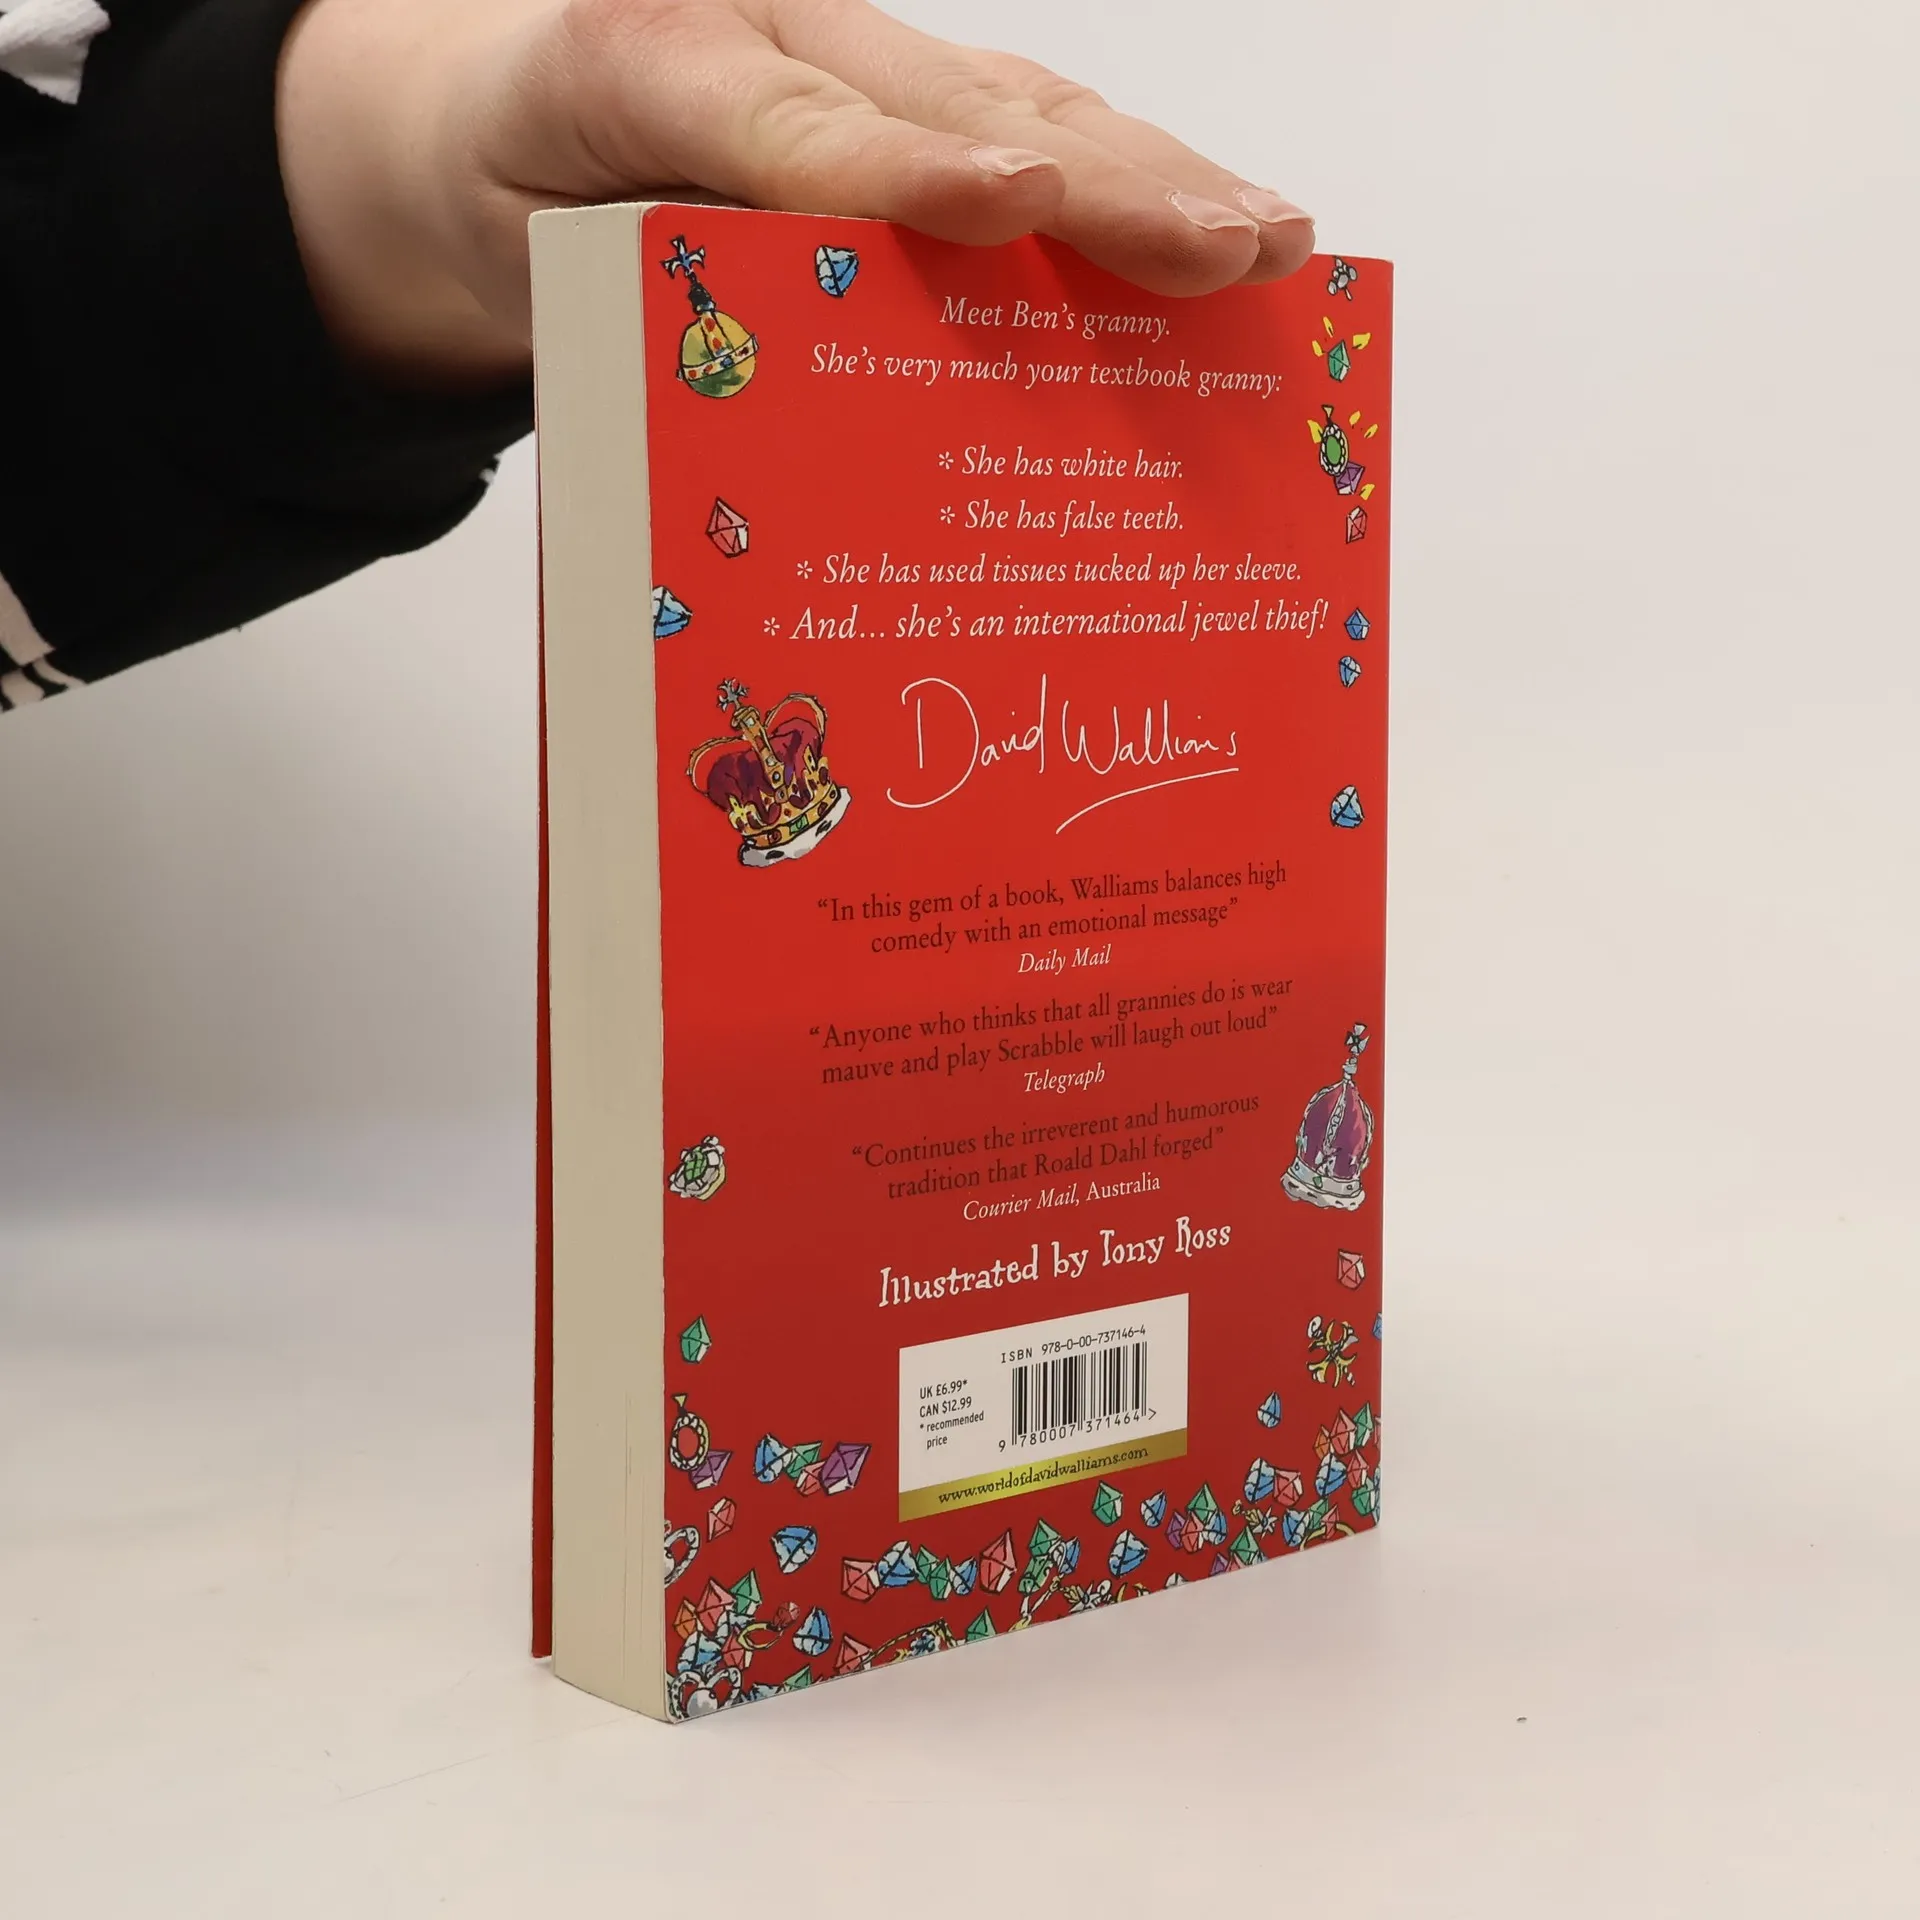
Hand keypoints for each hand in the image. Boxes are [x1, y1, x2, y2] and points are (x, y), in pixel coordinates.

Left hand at [277, 0, 1314, 385]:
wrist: (485, 132)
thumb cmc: (519, 199)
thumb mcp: (538, 273)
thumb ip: (656, 301)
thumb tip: (809, 381)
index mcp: (654, 60)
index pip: (797, 124)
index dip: (909, 167)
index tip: (1010, 204)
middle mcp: (779, 34)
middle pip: (965, 106)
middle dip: (1107, 182)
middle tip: (1231, 244)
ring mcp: (853, 56)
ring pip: (1026, 105)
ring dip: (1153, 177)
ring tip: (1267, 239)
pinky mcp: (899, 97)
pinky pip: (1022, 128)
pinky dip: (1121, 180)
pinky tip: (1215, 224)